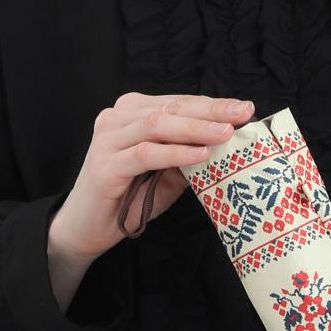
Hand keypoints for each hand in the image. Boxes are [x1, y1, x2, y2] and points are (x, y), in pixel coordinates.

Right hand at [48, 91, 253, 262]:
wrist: (86, 228)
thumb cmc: (129, 197)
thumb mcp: (167, 173)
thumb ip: (189, 155)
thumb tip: (227, 143)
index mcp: (131, 113)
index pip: (177, 102)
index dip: (211, 104)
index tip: (243, 108)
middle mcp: (116, 119)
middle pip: (170, 108)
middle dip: (210, 110)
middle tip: (242, 113)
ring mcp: (108, 140)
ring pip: (157, 125)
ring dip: (196, 128)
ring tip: (226, 133)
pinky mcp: (105, 166)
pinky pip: (146, 154)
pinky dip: (175, 153)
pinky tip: (200, 154)